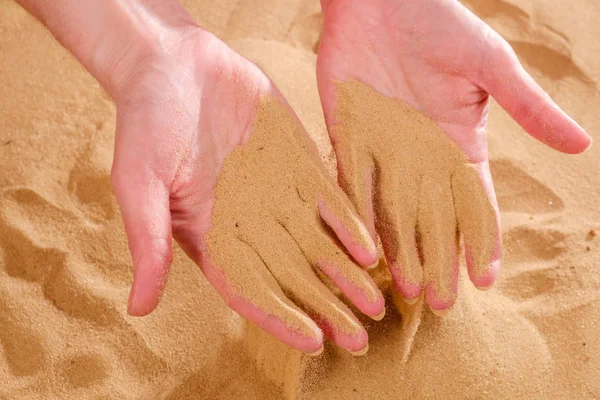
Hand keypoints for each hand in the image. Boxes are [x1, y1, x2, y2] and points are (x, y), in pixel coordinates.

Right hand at [111, 28, 383, 353]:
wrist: (174, 63)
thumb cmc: (145, 121)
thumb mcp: (138, 182)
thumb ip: (148, 241)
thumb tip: (137, 309)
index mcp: (211, 235)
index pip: (250, 288)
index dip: (281, 317)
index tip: (313, 341)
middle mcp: (249, 222)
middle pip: (293, 276)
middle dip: (326, 308)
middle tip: (360, 340)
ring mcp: (277, 193)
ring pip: (318, 244)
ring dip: (347, 275)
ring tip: (378, 303)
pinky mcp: (297, 160)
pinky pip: (329, 198)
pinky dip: (350, 224)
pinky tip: (373, 249)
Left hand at [317, 0, 590, 312]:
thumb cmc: (440, 23)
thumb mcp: (491, 66)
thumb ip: (527, 107)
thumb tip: (582, 145)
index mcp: (459, 143)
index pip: (475, 202)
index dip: (483, 240)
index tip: (486, 278)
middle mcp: (421, 156)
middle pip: (434, 217)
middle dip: (439, 258)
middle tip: (442, 302)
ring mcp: (383, 152)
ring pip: (392, 211)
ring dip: (400, 249)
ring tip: (405, 286)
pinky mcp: (347, 140)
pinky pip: (350, 185)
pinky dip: (355, 216)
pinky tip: (360, 248)